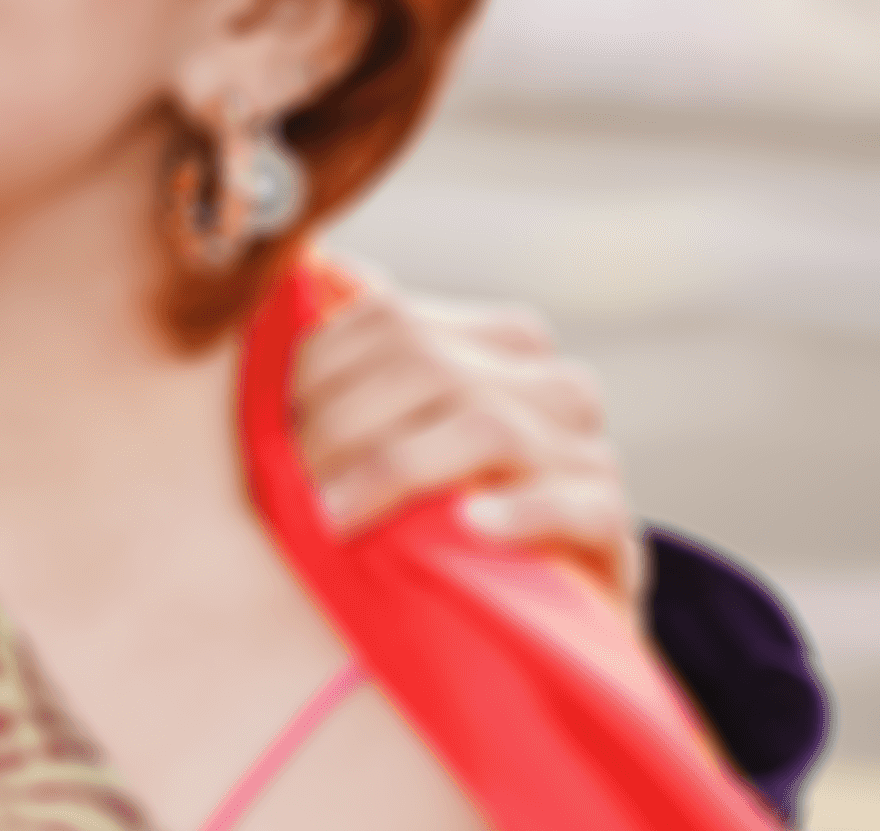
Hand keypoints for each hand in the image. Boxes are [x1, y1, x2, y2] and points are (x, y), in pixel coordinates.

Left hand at [292, 275, 645, 613]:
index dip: (317, 366)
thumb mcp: (402, 430)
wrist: (537, 605)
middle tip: (292, 480)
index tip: (270, 418)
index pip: (391, 320)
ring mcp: (587, 453)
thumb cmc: (444, 505)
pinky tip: (470, 525)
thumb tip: (310, 272)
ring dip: (396, 468)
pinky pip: (580, 506)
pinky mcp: (609, 526)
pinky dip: (521, 512)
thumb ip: (363, 364)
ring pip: (488, 425)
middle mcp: (552, 385)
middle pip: (427, 367)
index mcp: (502, 341)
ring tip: (338, 514)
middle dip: (341, 423)